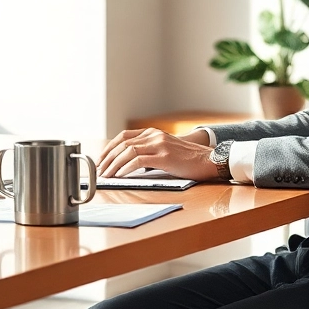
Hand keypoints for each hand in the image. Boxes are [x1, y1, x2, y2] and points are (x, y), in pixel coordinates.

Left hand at [96, 128, 219, 180]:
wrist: (209, 160)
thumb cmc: (188, 160)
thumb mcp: (165, 150)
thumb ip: (150, 151)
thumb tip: (128, 163)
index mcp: (153, 133)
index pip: (124, 136)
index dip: (109, 148)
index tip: (101, 159)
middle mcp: (154, 135)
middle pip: (122, 143)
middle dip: (107, 157)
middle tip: (99, 170)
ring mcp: (159, 145)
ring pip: (128, 151)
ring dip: (114, 164)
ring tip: (107, 175)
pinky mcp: (164, 157)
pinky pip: (138, 161)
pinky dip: (126, 168)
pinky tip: (120, 175)